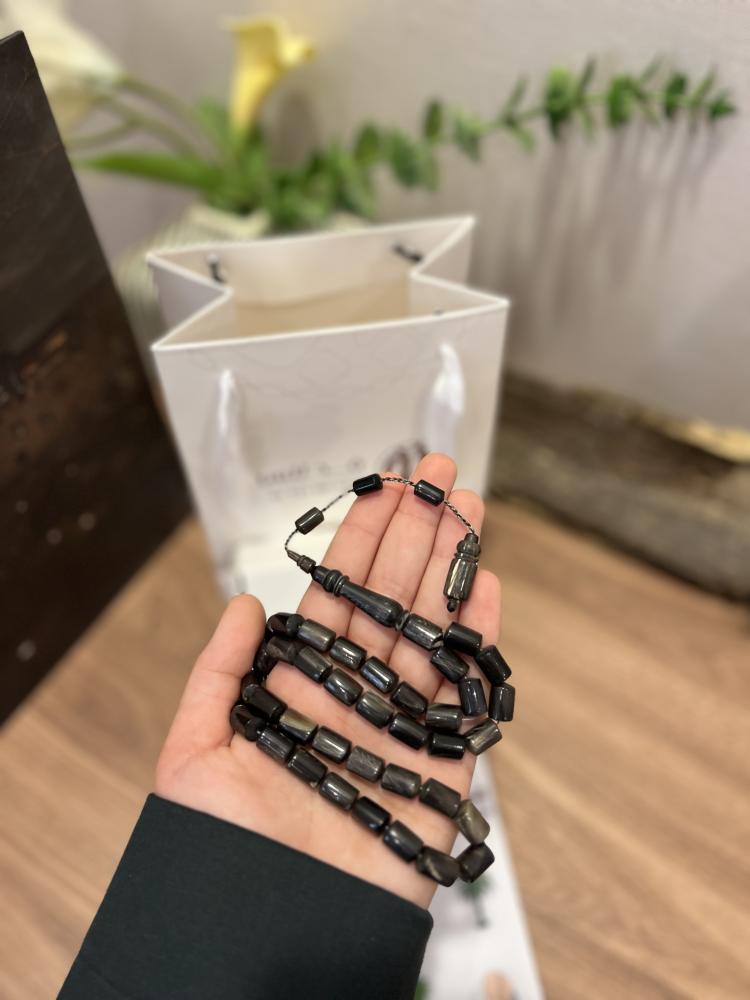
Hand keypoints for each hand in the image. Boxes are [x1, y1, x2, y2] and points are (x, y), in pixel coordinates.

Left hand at [155, 453, 500, 908]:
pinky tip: (485, 588)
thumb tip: (242, 606)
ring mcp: (401, 727)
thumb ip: (217, 676)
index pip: (339, 597)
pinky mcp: (440, 768)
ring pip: (430, 633)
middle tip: (444, 475)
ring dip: (452, 570)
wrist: (269, 935)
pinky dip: (477, 642)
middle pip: (392, 601)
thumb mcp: (194, 754)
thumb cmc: (220, 855)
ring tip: (471, 512)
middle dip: (418, 535)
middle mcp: (355, 699)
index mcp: (301, 689)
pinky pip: (463, 697)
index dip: (364, 540)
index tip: (387, 489)